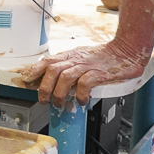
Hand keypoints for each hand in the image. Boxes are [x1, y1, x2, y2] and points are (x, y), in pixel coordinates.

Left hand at [33, 40, 149, 105]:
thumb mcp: (82, 57)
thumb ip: (68, 65)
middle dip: (44, 87)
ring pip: (65, 77)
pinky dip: (80, 94)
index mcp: (71, 55)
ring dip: (59, 93)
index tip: (26, 80)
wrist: (127, 50)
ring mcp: (88, 65)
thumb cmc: (104, 56)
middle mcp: (77, 59)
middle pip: (53, 70)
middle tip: (43, 100)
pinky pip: (85, 83)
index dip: (35, 70)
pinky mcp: (100, 72)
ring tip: (60, 104)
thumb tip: (52, 77)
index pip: (48, 60)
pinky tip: (81, 101)